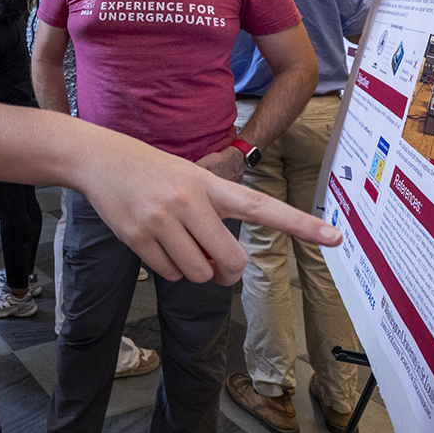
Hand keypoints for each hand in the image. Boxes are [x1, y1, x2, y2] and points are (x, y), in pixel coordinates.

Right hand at [77, 139, 339, 285]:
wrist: (100, 159)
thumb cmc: (153, 172)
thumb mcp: (190, 181)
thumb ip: (213, 218)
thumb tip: (220, 269)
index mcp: (209, 184)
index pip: (262, 206)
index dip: (299, 224)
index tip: (333, 237)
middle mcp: (188, 201)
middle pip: (228, 260)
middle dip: (225, 270)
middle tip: (217, 263)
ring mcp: (161, 220)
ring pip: (197, 273)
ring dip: (194, 270)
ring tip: (178, 243)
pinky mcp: (137, 236)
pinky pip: (168, 274)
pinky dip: (168, 269)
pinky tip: (156, 244)